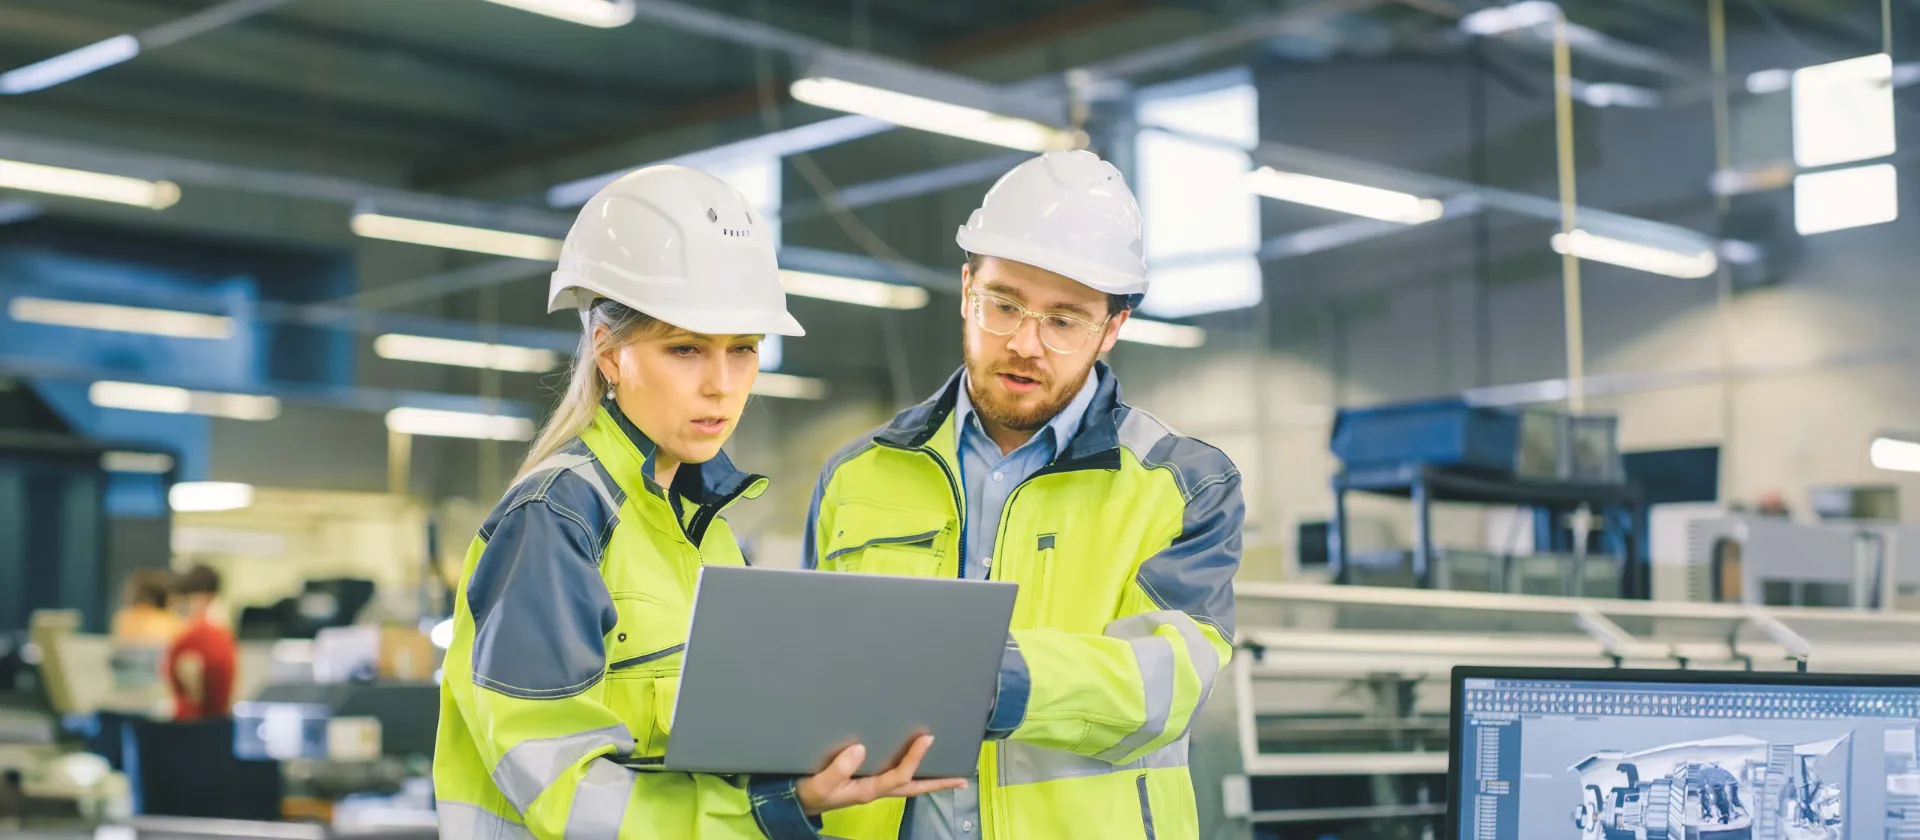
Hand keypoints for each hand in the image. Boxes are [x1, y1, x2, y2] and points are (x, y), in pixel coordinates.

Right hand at [796, 735, 967, 815]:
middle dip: (937, 783)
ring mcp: (872, 786)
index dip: (914, 758)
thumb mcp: (818, 784)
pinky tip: (918, 765)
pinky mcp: (866, 781)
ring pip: (907, 784)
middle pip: (913, 787)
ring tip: (950, 774)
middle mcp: (874, 789)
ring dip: (928, 779)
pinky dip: (911, 772)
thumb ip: (837, 769)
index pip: (898, 776)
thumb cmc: (807, 791)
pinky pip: (895, 778)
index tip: (927, 738)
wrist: (794, 799)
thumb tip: (860, 749)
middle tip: (962, 779)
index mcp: (866, 789)